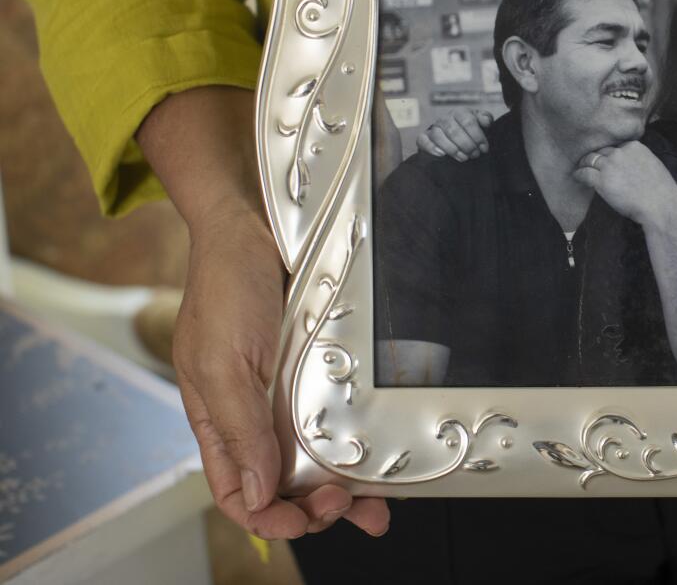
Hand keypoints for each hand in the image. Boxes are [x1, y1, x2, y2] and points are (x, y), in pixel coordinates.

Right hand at [173, 204, 390, 539]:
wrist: (251, 225)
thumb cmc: (225, 287)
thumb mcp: (222, 362)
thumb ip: (239, 428)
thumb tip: (255, 493)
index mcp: (219, 421)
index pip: (236, 492)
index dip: (266, 518)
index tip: (302, 523)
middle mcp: (255, 414)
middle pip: (282, 486)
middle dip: (314, 509)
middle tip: (347, 505)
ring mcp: (288, 394)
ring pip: (318, 461)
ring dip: (347, 490)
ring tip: (379, 505)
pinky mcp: (318, 371)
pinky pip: (341, 420)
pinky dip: (361, 447)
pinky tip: (384, 461)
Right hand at [416, 109, 492, 160]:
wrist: (456, 137)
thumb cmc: (469, 130)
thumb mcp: (480, 123)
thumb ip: (485, 118)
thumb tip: (486, 121)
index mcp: (459, 112)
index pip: (468, 121)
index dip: (477, 136)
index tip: (484, 148)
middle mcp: (445, 119)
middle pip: (453, 131)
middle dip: (466, 145)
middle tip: (475, 155)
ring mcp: (433, 128)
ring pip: (438, 136)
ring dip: (452, 149)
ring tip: (463, 158)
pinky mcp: (424, 138)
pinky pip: (423, 140)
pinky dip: (431, 147)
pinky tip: (442, 155)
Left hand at [572, 142, 676, 226]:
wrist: (660, 206)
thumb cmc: (661, 192)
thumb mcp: (654, 165)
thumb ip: (640, 160)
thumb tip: (631, 166)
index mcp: (634, 146)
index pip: (616, 146)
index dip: (610, 154)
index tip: (607, 159)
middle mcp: (620, 152)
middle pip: (602, 151)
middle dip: (596, 157)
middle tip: (589, 163)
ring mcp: (610, 165)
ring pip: (590, 160)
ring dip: (584, 164)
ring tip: (581, 168)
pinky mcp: (601, 180)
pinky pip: (584, 173)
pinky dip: (579, 174)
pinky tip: (577, 177)